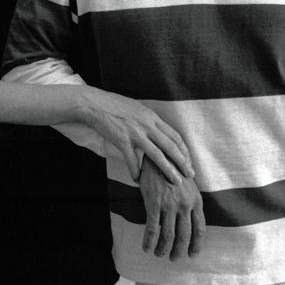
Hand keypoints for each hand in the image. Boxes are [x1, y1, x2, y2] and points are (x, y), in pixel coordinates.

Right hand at [79, 87, 193, 184]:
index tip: (188, 160)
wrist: (94, 103)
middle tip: (190, 174)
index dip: (184, 150)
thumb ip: (147, 120)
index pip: (174, 135)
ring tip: (175, 181)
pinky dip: (136, 171)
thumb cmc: (113, 105)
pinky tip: (138, 179)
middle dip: (183, 162)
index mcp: (152, 117)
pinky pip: (132, 160)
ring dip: (168, 170)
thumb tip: (156, 129)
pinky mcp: (122, 140)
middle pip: (171, 146)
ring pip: (157, 155)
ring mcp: (135, 133)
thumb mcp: (137, 109)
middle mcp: (147, 125)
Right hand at [138, 157, 204, 260]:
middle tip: (174, 259)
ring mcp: (169, 204)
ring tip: (158, 254)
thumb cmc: (173, 171)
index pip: (199, 229)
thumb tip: (190, 224)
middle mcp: (185, 205)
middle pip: (184, 236)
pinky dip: (149, 241)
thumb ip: (190, 203)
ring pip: (168, 235)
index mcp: (196, 201)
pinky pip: (152, 229)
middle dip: (179, 251)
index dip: (196, 245)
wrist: (157, 156)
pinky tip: (146, 248)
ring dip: (163, 249)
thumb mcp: (188, 186)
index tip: (192, 255)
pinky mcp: (154, 203)